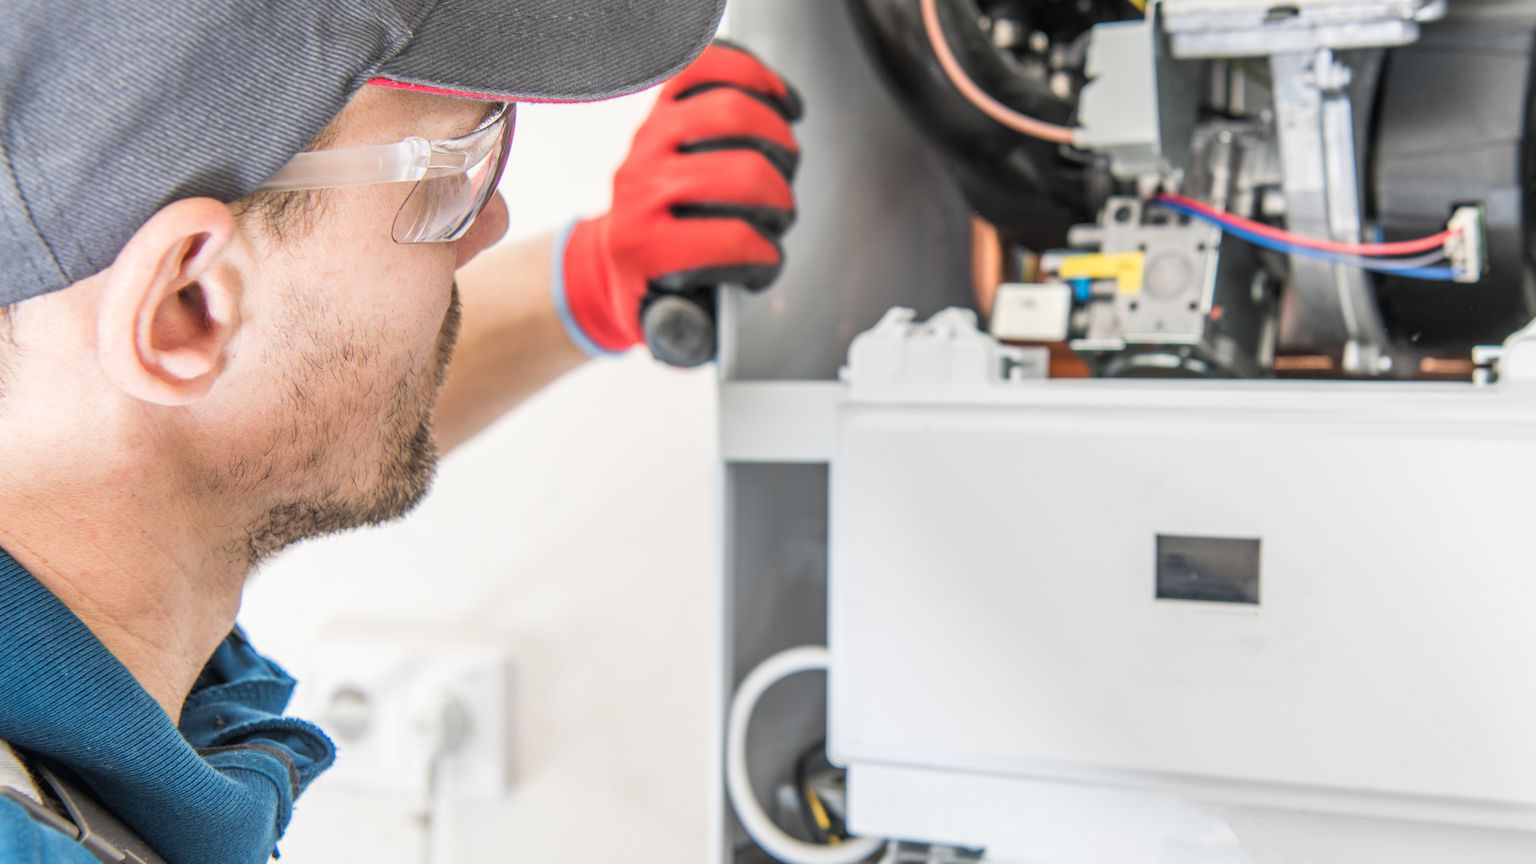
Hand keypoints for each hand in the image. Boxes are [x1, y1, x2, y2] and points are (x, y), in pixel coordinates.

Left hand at [555, 41, 802, 363]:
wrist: (612, 257)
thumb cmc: (651, 288)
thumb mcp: (667, 328)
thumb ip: (690, 334)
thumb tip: (705, 328)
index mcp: (642, 246)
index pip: (730, 240)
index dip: (764, 256)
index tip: (765, 264)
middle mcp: (640, 186)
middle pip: (743, 173)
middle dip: (779, 200)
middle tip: (778, 215)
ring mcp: (650, 139)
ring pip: (733, 113)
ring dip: (777, 141)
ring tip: (783, 164)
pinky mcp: (661, 107)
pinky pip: (710, 68)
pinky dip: (754, 77)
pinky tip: (778, 102)